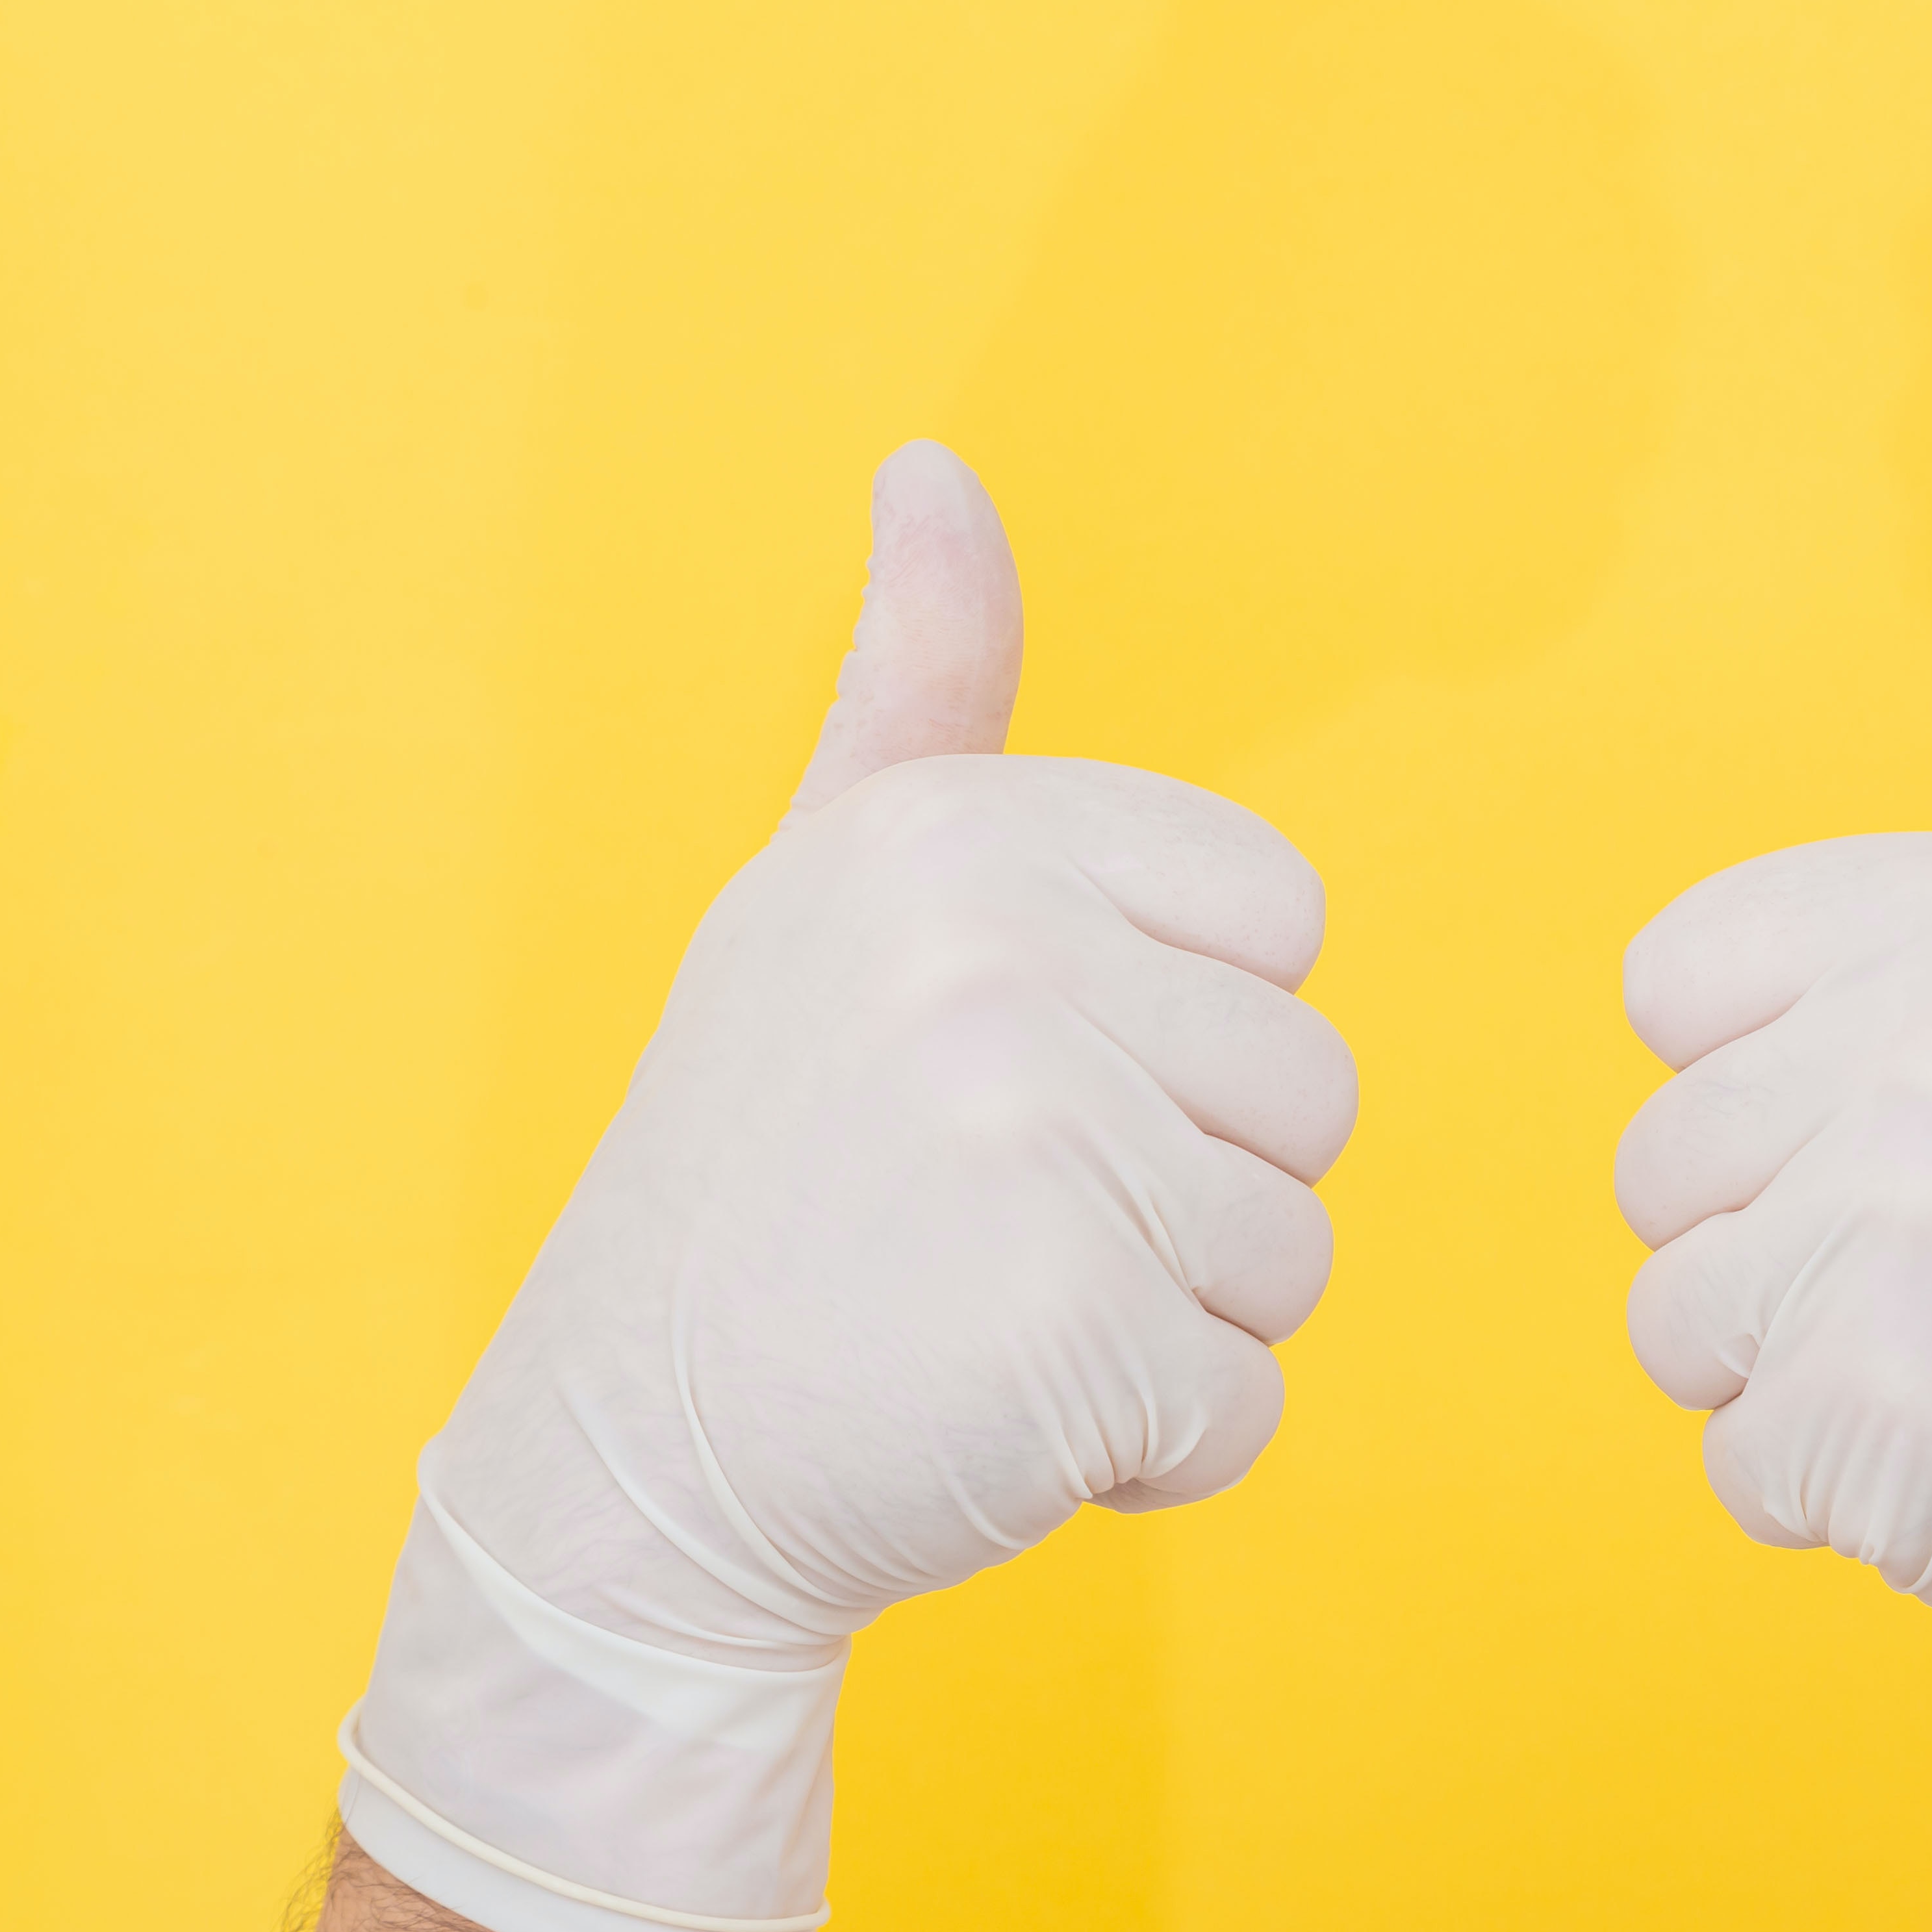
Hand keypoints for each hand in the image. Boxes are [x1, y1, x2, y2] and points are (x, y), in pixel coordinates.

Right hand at [335, 441, 1355, 1931]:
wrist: (622, 1465)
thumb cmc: (765, 1175)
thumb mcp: (822, 895)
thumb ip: (919, 691)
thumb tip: (933, 466)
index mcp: (963, 835)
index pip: (1280, 922)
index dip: (1182, 1035)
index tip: (1013, 1078)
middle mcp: (996, 955)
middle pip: (1309, 1092)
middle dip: (1186, 1194)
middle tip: (985, 1226)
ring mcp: (1038, 1137)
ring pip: (1295, 1252)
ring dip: (1172, 1324)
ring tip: (983, 1317)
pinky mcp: (1076, 1328)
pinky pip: (1249, 1405)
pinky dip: (1149, 1456)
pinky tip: (995, 1426)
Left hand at [1613, 521, 1931, 1879]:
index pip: (1672, 993)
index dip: (1776, 1084)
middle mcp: (1926, 1042)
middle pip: (1661, 1166)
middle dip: (1787, 1243)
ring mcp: (1897, 1226)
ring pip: (1677, 1313)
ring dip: (1796, 1370)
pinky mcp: (1876, 1404)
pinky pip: (1733, 1458)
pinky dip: (1833, 1493)